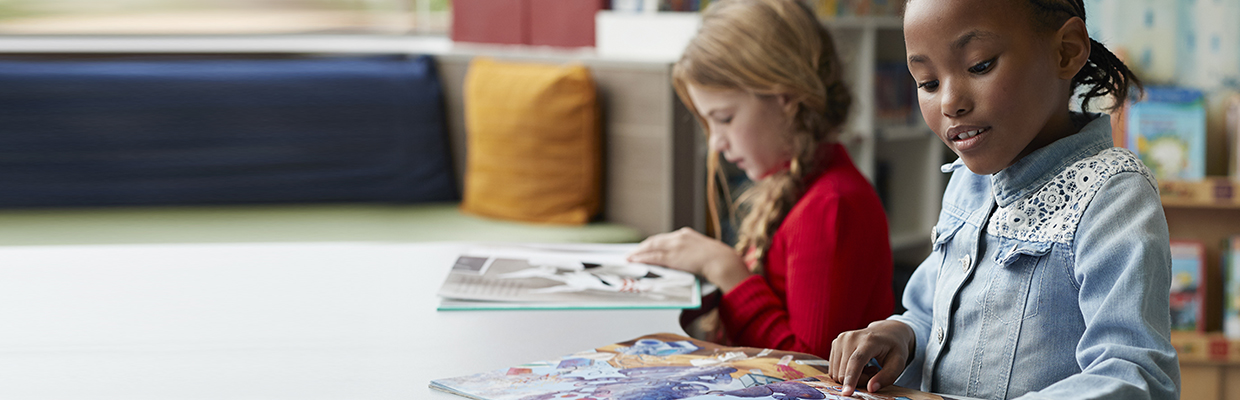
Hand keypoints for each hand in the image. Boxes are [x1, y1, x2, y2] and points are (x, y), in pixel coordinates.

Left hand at [626, 227, 751, 291]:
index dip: (652, 244)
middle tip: (632, 253)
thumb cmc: (717, 260)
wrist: (722, 261)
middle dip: (642, 247)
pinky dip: (642, 258)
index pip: (664, 238)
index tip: (645, 248)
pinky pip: (653, 257)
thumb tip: (686, 260)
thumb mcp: (702, 252)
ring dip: (638, 253)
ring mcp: (675, 246)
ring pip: (651, 247)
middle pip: (655, 241)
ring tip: (629, 257)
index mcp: (686, 234)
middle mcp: (678, 237)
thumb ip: (691, 253)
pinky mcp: (673, 256)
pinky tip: (635, 260)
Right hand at [829, 320, 915, 395]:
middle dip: (858, 380)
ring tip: (866, 367)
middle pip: (845, 370)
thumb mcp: (898, 363)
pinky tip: (858, 364)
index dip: (851, 378)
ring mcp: (841, 339)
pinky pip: (834, 368)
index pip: (856, 361)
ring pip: (837, 372)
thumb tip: (871, 389)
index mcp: (869, 340)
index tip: (847, 393)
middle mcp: (851, 337)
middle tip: (873, 372)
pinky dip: (845, 372)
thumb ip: (886, 377)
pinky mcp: (835, 343)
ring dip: (851, 376)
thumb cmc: (894, 348)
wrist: (886, 331)